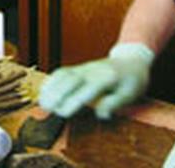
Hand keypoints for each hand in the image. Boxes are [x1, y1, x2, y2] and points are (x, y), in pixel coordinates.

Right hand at [38, 43, 153, 119]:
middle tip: (47, 108)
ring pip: (63, 74)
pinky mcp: (79, 68)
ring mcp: (84, 68)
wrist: (132, 61)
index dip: (73, 101)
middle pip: (70, 79)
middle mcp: (92, 71)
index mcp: (106, 78)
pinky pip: (62, 71)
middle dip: (56, 93)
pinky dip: (51, 80)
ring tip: (41, 102)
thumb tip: (101, 114)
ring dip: (50, 87)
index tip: (63, 113)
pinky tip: (44, 91)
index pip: (86, 89)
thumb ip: (115, 103)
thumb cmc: (132, 80)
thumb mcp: (130, 94)